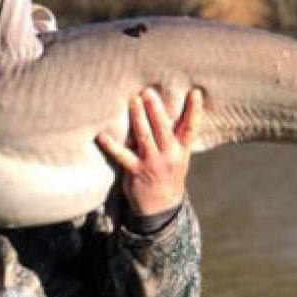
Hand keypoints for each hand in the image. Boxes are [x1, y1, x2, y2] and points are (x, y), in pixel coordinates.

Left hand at [97, 88, 202, 216]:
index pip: (190, 128)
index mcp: (181, 149)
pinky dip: (111, 146)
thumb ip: (176, 134)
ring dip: (138, 118)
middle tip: (148, 92)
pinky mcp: (135, 171)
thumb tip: (167, 106)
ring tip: (133, 101)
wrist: (162, 205)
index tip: (194, 92)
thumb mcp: (179, 154)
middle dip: (155, 110)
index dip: (194, 110)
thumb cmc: (168, 172)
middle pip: (163, 129)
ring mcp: (152, 163)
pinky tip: (102, 137)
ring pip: (144, 137)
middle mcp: (169, 155)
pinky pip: (122, 156)